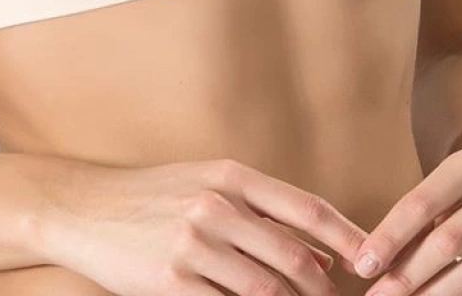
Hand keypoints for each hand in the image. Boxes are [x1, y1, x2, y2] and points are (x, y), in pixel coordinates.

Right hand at [35, 153, 370, 295]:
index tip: (375, 262)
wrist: (86, 209)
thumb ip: (263, 215)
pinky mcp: (172, 283)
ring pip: (267, 292)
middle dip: (325, 290)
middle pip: (294, 257)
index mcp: (231, 176)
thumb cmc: (154, 197)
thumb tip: (323, 258)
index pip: (307, 207)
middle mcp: (216, 206)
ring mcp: (193, 246)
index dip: (348, 237)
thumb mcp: (207, 186)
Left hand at [351, 147, 461, 293]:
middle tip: (379, 295)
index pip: (422, 202)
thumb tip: (366, 264)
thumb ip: (409, 224)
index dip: (390, 237)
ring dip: (437, 295)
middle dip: (410, 274)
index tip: (364, 265)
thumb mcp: (437, 190)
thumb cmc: (461, 190)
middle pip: (450, 240)